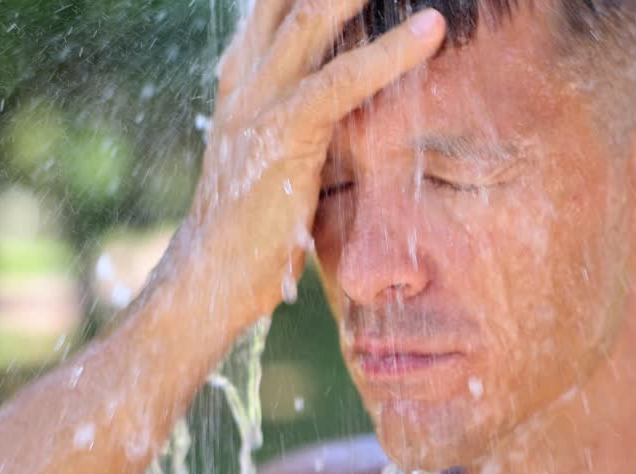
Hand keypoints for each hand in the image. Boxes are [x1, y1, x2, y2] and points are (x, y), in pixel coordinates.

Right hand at [176, 0, 446, 329]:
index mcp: (241, 82)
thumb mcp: (276, 165)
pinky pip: (343, 80)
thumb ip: (304, 126)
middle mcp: (245, 81)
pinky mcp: (284, 134)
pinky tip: (431, 32)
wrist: (204, 282)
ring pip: (312, 19)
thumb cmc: (248, 235)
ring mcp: (258, 103)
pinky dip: (390, 53)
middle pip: (287, 0)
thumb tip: (345, 114)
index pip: (273, 8)